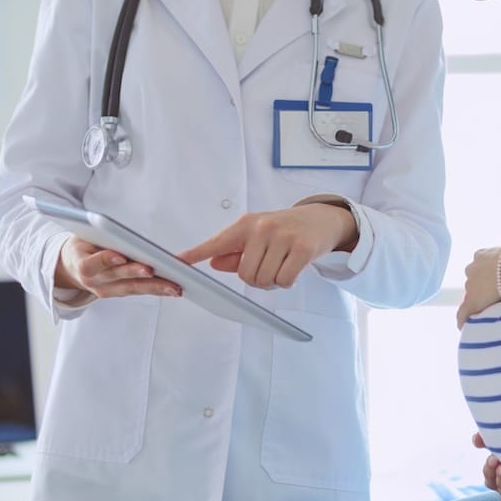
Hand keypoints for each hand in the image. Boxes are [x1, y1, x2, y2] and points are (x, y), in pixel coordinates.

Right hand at [55, 236, 180, 299]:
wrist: (70, 267)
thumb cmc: (81, 246)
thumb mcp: (81, 236)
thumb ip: (96, 235)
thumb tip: (114, 231)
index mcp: (82, 265)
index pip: (92, 264)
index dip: (106, 260)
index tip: (120, 256)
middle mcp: (94, 282)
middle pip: (118, 278)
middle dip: (137, 274)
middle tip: (152, 270)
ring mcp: (106, 291)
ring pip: (132, 289)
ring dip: (154, 288)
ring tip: (174, 286)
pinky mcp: (118, 293)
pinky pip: (138, 291)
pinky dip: (155, 290)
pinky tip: (172, 288)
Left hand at [178, 204, 356, 289]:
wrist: (323, 219)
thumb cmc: (286, 229)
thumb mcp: (257, 235)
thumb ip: (235, 251)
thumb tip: (213, 263)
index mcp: (245, 224)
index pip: (216, 242)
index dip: (195, 254)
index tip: (177, 262)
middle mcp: (262, 228)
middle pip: (244, 274)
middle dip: (256, 279)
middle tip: (269, 266)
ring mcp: (282, 237)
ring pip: (263, 280)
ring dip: (272, 281)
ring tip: (282, 265)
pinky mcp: (301, 249)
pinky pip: (283, 281)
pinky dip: (286, 282)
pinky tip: (293, 267)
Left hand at [456, 241, 500, 328]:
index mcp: (482, 255)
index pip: (479, 267)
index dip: (486, 276)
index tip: (493, 282)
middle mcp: (472, 268)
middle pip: (473, 281)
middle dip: (481, 289)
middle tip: (494, 297)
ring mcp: (471, 285)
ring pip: (470, 296)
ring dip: (478, 302)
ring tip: (487, 311)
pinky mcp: (472, 301)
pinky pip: (463, 313)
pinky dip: (464, 320)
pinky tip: (465, 327)